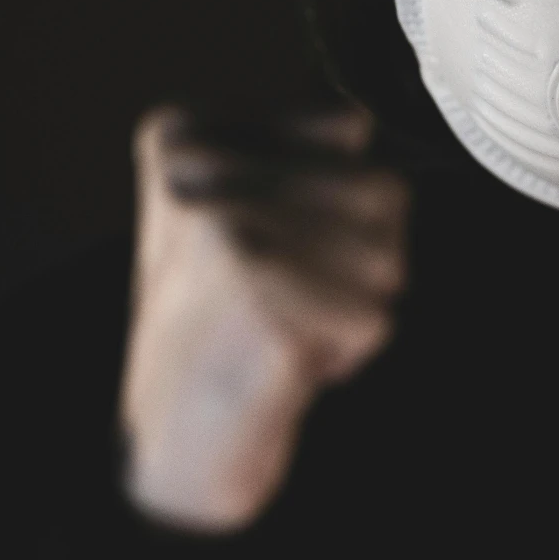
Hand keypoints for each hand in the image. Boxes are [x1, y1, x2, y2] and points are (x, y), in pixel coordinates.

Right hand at [118, 103, 409, 533]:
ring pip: (388, 254)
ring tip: (283, 324)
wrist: (170, 437)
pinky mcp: (264, 301)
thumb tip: (354, 121)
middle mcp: (199, 173)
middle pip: (382, 189)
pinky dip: (348, 351)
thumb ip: (297, 150)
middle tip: (287, 295)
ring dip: (355, 305)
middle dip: (362, 255)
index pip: (346, 127)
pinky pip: (375, 316)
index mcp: (183, 135)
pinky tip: (285, 361)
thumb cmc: (216, 320)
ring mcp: (230, 234)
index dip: (338, 200)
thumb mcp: (237, 205)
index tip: (273, 243)